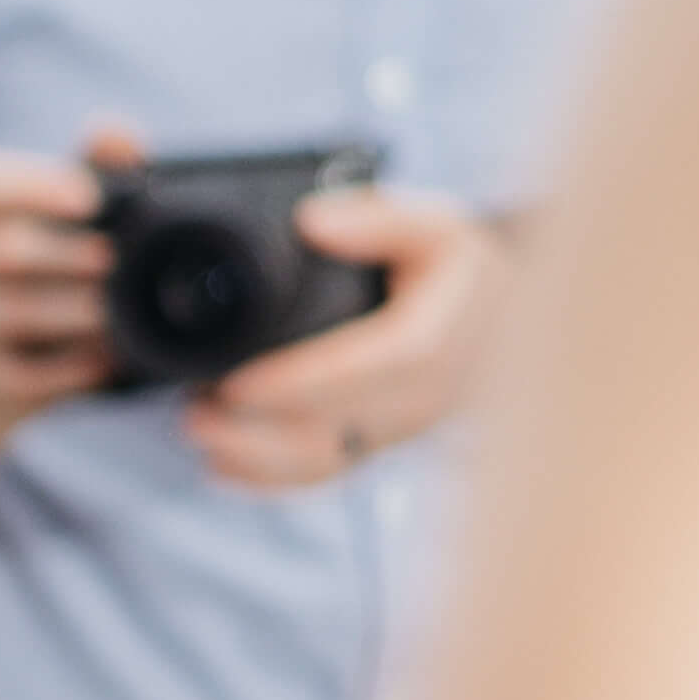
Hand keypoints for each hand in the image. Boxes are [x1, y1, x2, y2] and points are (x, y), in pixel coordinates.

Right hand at [0, 116, 142, 414]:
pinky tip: (104, 361)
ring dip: (70, 312)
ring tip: (113, 314)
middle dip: (63, 255)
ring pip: (9, 313)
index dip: (33, 187)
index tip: (88, 198)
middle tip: (113, 260)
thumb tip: (118, 131)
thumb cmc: (50, 263)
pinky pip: (21, 374)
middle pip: (0, 249)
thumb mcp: (71, 213)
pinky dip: (68, 368)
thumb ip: (99, 167)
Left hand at [189, 183, 501, 492]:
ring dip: (256, 462)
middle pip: (338, 432)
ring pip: (327, 463)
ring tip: (197, 434)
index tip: (238, 383)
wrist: (504, 321)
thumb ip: (379, 219)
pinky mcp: (379, 445)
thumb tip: (314, 221)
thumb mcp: (438, 226)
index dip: (302, 382)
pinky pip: (326, 474)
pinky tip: (221, 467)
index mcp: (437, 345)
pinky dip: (271, 480)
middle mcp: (420, 401)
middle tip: (194, 413)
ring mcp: (398, 432)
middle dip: (259, 433)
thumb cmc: (460, 271)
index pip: (370, 373)